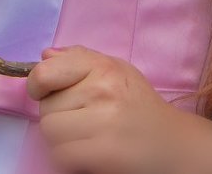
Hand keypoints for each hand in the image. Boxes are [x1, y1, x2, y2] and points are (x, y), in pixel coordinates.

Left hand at [27, 45, 179, 173]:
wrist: (173, 144)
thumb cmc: (139, 104)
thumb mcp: (116, 70)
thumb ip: (80, 58)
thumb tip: (45, 56)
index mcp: (103, 67)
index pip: (45, 73)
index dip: (39, 84)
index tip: (45, 91)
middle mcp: (102, 90)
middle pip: (46, 106)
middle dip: (56, 113)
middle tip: (81, 117)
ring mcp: (103, 123)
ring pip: (50, 131)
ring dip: (61, 136)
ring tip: (85, 133)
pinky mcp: (103, 154)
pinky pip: (61, 153)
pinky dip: (68, 155)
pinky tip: (88, 149)